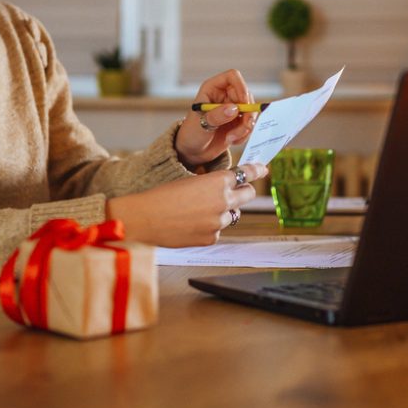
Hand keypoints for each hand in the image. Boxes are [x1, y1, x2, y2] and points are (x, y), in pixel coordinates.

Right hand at [105, 162, 266, 246]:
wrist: (145, 218)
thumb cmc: (162, 196)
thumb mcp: (190, 181)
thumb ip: (212, 185)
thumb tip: (226, 191)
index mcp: (217, 182)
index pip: (245, 174)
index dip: (256, 171)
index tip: (263, 169)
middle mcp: (223, 201)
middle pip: (247, 195)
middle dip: (244, 191)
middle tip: (238, 191)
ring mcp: (219, 222)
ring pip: (231, 215)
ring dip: (222, 212)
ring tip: (198, 211)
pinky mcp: (211, 238)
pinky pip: (217, 231)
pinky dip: (209, 227)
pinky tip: (191, 224)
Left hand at [175, 68, 256, 166]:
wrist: (192, 151)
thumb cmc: (191, 133)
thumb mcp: (201, 124)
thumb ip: (217, 116)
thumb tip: (234, 109)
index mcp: (213, 89)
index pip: (232, 76)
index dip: (241, 87)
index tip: (244, 103)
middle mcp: (225, 96)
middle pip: (247, 95)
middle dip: (248, 114)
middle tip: (245, 127)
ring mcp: (233, 109)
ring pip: (251, 111)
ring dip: (246, 127)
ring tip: (232, 138)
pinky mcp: (238, 122)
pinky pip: (250, 124)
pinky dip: (245, 134)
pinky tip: (232, 140)